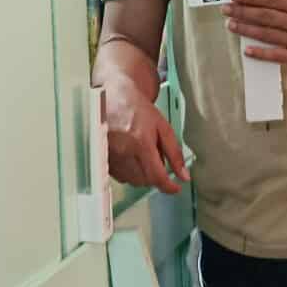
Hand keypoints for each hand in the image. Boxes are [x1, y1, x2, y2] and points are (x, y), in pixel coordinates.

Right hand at [101, 80, 187, 194]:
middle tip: (157, 158)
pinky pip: (121, 177)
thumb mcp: (163, 127)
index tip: (175, 188)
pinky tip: (131, 156)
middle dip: (155, 175)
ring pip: (133, 181)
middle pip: (145, 181)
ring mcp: (111, 157)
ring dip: (143, 174)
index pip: (156, 176)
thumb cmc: (138, 110)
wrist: (113, 98)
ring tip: (142, 154)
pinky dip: (130, 172)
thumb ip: (175, 153)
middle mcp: (123, 152)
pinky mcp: (103, 160)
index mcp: (140, 143)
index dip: (168, 186)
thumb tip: (183, 176)